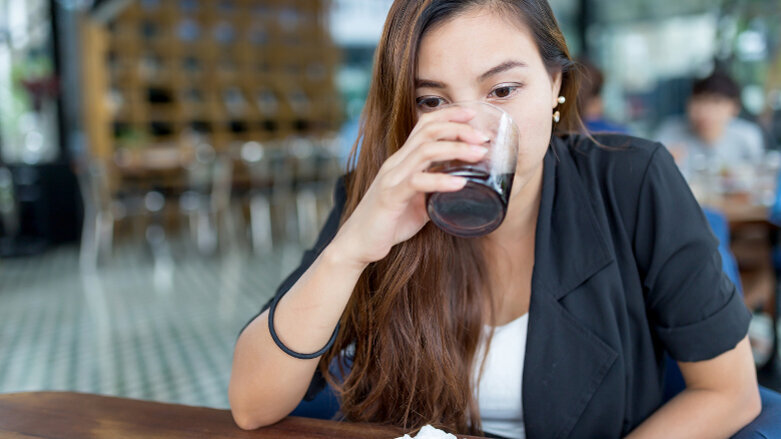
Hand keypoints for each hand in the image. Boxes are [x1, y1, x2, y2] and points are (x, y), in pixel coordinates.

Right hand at [331, 106, 489, 266]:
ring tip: (479, 154)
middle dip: (458, 128)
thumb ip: (434, 190)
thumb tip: (461, 187)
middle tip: (483, 136)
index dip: (449, 115)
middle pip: (428, 131)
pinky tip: (460, 183)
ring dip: (456, 148)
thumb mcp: (416, 201)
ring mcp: (391, 178)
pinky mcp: (390, 198)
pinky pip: (417, 182)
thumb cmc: (387, 222)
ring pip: (425, 151)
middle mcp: (395, 164)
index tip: (473, 114)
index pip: (424, 125)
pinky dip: (441, 181)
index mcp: (401, 160)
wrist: (357, 243)